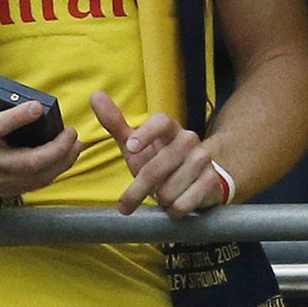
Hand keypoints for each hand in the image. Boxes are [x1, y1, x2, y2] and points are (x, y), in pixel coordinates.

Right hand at [0, 90, 78, 201]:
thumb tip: (20, 88)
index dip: (19, 117)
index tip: (38, 107)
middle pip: (26, 162)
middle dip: (55, 149)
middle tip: (71, 133)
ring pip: (34, 177)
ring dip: (61, 163)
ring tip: (76, 147)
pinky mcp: (0, 190)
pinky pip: (32, 185)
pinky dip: (52, 173)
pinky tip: (64, 161)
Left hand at [97, 91, 230, 215]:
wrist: (196, 179)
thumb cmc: (159, 160)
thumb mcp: (135, 144)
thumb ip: (115, 123)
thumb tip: (95, 96)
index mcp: (170, 128)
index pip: (161, 121)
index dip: (145, 133)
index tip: (130, 147)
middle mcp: (189, 140)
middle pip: (156, 168)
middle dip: (137, 191)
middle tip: (125, 205)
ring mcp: (203, 160)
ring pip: (168, 191)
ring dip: (159, 199)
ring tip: (162, 194)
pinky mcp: (211, 181)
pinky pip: (183, 204)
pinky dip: (173, 210)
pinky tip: (175, 204)